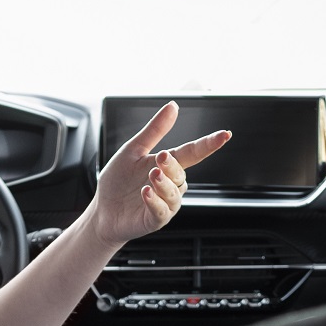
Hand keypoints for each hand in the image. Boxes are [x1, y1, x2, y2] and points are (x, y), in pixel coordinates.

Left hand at [88, 101, 230, 247]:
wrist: (101, 210)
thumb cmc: (118, 180)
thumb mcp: (133, 150)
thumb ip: (155, 130)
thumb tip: (173, 106)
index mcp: (167, 165)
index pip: (193, 152)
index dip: (209, 144)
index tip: (224, 134)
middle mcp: (170, 184)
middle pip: (181, 173)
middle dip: (172, 165)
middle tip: (160, 157)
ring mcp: (165, 203)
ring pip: (174, 193)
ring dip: (164, 184)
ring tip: (152, 175)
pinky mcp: (155, 219)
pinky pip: (161, 211)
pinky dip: (155, 201)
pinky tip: (145, 193)